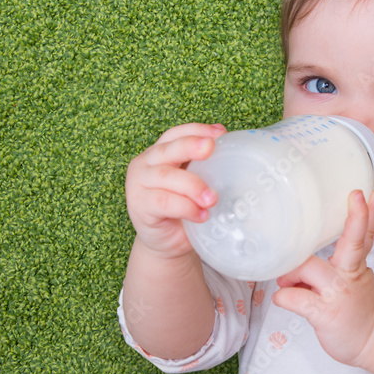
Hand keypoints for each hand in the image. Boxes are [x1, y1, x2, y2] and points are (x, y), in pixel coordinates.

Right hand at [125, 123, 225, 258]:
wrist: (168, 243)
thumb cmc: (184, 209)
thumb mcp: (195, 185)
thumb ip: (206, 169)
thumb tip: (235, 153)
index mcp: (161, 153)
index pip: (176, 134)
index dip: (197, 130)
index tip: (220, 134)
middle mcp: (146, 163)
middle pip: (168, 149)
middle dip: (191, 146)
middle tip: (210, 148)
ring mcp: (138, 184)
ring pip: (165, 176)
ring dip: (192, 185)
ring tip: (212, 199)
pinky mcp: (139, 206)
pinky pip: (163, 202)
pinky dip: (185, 207)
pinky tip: (201, 215)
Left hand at [272, 189, 373, 369]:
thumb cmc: (357, 308)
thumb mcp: (352, 279)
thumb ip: (331, 264)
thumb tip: (297, 261)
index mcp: (355, 265)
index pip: (363, 234)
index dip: (368, 213)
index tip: (371, 193)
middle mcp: (349, 275)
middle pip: (354, 242)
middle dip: (358, 218)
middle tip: (358, 196)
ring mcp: (338, 294)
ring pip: (311, 268)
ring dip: (292, 272)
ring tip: (286, 281)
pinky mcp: (325, 314)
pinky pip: (295, 298)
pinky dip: (284, 297)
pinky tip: (284, 298)